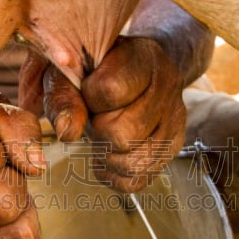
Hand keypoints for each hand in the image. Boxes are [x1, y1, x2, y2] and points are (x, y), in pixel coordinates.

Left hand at [19, 36, 186, 191]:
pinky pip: (137, 180)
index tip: (90, 91)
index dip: (89, 99)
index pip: (110, 91)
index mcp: (144, 58)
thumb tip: (68, 134)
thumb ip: (63, 97)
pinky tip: (108, 155)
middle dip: (99, 132)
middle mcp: (168, 87)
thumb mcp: (73, 69)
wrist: (138, 65)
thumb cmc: (97, 67)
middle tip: (97, 118)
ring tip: (102, 137)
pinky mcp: (175, 146)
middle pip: (122, 135)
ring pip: (132, 164)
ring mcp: (175, 119)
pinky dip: (114, 175)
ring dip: (106, 157)